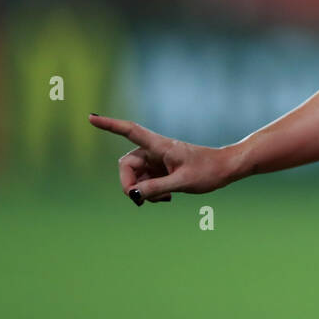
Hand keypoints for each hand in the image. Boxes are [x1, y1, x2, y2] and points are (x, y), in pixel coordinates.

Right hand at [89, 114, 239, 204]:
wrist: (226, 169)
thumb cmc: (208, 171)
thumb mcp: (182, 182)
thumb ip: (156, 188)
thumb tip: (133, 193)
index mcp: (159, 146)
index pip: (130, 131)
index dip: (109, 125)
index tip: (91, 117)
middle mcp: (155, 151)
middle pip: (126, 165)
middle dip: (129, 184)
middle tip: (139, 201)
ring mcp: (158, 161)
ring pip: (136, 177)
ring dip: (142, 191)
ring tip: (164, 199)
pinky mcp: (162, 170)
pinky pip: (146, 182)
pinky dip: (150, 192)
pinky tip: (166, 198)